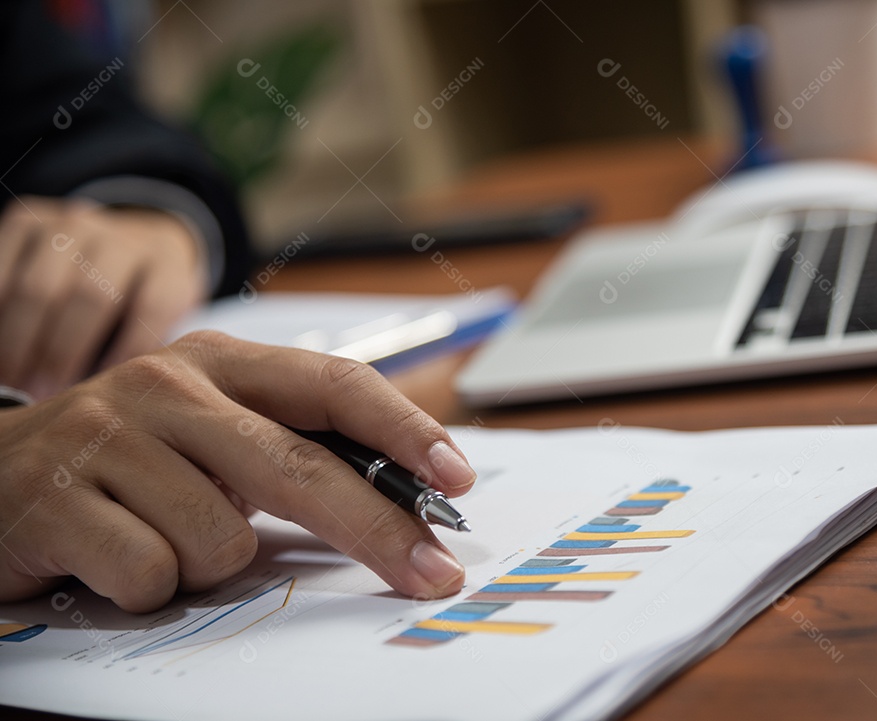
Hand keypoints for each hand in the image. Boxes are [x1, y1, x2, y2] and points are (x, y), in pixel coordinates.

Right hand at [0, 196, 206, 399]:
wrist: (128, 242)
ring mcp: (72, 225)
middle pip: (89, 297)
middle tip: (38, 398)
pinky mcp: (27, 220)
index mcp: (167, 266)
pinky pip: (0, 268)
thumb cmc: (141, 304)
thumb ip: (145, 354)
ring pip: (38, 287)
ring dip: (17, 341)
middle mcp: (121, 239)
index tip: (102, 397)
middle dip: (59, 355)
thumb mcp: (161, 324)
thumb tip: (113, 405)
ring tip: (10, 382)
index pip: (153, 307)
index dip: (126, 354)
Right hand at [0, 331, 475, 611]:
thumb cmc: (132, 460)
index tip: (457, 477)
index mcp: (222, 361)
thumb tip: (406, 494)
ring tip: (164, 539)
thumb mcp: (214, 432)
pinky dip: (147, 587)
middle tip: (430, 573)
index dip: (403, 429)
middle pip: (298, 467)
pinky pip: (152, 574)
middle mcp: (168, 383)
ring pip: (221, 540)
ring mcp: (108, 435)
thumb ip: (293, 449)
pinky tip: (115, 558)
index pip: (332, 384)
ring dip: (208, 564)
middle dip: (375, 529)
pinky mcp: (54, 497)